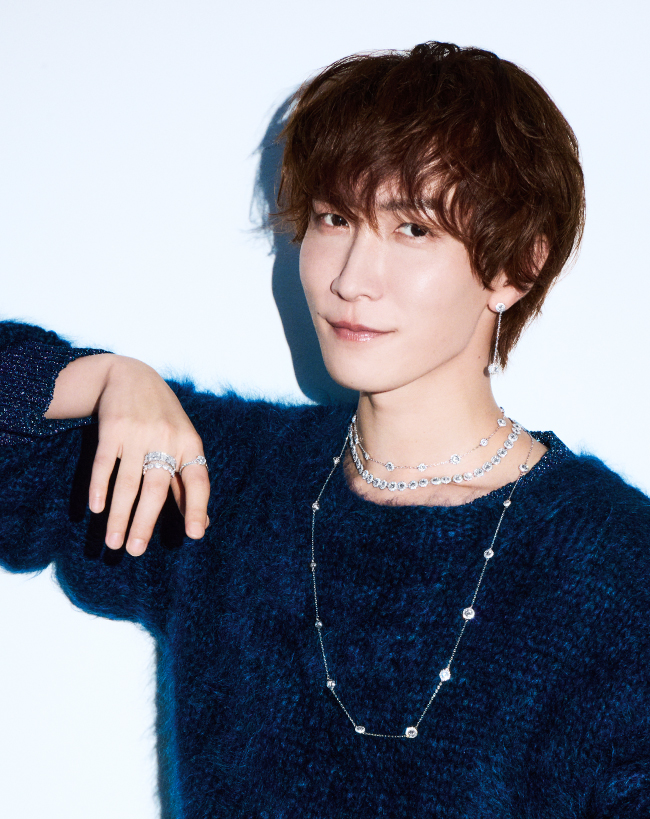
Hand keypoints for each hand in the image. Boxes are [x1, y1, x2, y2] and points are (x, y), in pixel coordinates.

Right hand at [49, 354, 209, 555]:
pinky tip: (97, 508)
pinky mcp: (112, 428)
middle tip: (135, 551)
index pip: (198, 480)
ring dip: (119, 515)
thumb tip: (202, 524)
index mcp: (190, 444)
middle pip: (156, 488)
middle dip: (145, 522)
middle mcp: (166, 439)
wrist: (131, 375)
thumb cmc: (163, 419)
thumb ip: (188, 484)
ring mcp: (138, 433)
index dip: (196, 507)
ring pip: (127, 481)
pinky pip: (104, 463)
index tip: (195, 534)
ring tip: (113, 542)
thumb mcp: (183, 443)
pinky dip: (99, 486)